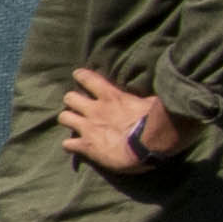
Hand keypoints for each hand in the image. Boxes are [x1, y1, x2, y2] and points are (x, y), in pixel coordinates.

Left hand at [61, 65, 190, 176]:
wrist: (150, 144)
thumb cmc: (158, 121)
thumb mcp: (153, 102)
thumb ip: (145, 98)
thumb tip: (153, 95)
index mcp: (111, 96)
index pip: (88, 78)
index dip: (82, 76)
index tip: (78, 75)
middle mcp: (95, 109)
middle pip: (70, 98)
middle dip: (72, 101)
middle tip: (79, 106)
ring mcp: (88, 128)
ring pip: (64, 118)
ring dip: (68, 120)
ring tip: (74, 123)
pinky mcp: (86, 146)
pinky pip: (67, 144)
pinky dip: (70, 145)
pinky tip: (75, 146)